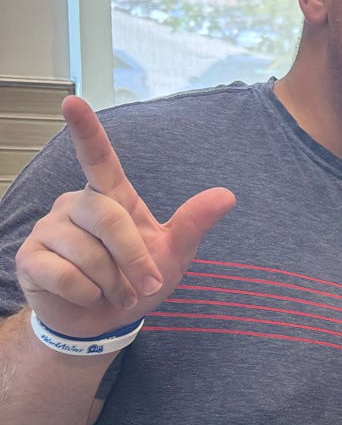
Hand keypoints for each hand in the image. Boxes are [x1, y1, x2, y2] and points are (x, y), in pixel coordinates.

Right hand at [16, 97, 235, 339]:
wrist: (103, 323)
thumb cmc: (136, 282)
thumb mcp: (172, 254)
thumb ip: (193, 223)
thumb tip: (228, 195)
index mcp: (109, 198)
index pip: (98, 158)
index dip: (86, 131)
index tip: (73, 101)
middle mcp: (75, 205)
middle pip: (107, 218)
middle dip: (133, 258)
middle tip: (144, 286)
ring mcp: (49, 230)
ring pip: (86, 253)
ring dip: (112, 284)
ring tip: (113, 292)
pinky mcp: (30, 258)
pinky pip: (65, 275)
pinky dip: (87, 295)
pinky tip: (87, 297)